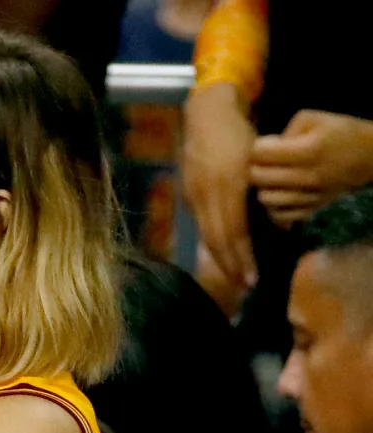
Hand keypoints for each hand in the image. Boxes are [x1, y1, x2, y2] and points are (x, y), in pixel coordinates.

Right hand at [182, 83, 257, 286]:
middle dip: (230, 266)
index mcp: (225, 187)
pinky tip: (223, 250)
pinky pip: (202, 223)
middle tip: (244, 286)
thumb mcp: (255, 163)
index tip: (252, 277)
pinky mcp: (188, 194)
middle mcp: (205, 195)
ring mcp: (193, 195)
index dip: (242, 258)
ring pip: (207, 234)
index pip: (233, 232)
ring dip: (220, 258)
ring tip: (234, 275)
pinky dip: (214, 241)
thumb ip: (258, 194)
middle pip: (216, 240)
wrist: (206, 116)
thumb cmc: (237, 136)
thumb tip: (275, 226)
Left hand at [250, 110, 372, 228]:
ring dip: (262, 187)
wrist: (369, 157)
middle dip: (253, 167)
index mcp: (308, 151)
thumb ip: (286, 131)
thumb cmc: (340, 133)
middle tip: (263, 162)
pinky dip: (273, 206)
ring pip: (265, 199)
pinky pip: (279, 215)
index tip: (263, 146)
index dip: (256, 148)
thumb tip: (264, 150)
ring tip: (270, 178)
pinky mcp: (311, 209)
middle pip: (258, 178)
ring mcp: (309, 196)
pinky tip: (278, 193)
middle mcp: (308, 177)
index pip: (260, 154)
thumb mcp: (314, 119)